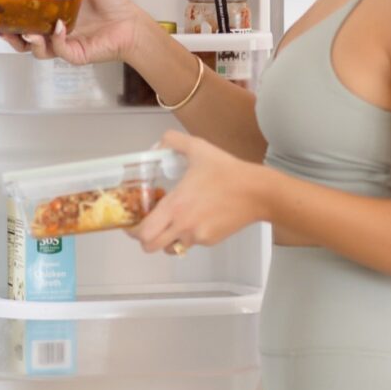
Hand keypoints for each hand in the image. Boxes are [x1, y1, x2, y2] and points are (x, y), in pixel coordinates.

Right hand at [0, 0, 145, 65]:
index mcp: (53, 11)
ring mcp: (63, 43)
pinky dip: (55, 39)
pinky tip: (59, 27)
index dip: (9, 13)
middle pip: (23, 37)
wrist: (131, 23)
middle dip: (9, 34)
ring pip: (35, 49)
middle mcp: (54, 29)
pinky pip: (58, 50)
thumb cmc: (112, 2)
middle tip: (1, 27)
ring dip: (28, 41)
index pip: (24, 14)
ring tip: (27, 32)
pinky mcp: (74, 54)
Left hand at [128, 130, 264, 254]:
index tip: (132, 221)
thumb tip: (158, 144)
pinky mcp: (211, 241)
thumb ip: (174, 141)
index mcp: (175, 205)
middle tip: (149, 225)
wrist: (257, 192)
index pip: (143, 232)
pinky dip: (188, 235)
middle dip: (146, 238)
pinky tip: (198, 218)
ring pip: (170, 248)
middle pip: (150, 247)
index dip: (133, 230)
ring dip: (167, 239)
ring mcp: (197, 236)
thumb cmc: (227, 171)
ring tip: (174, 222)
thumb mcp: (199, 149)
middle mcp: (183, 225)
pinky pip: (191, 243)